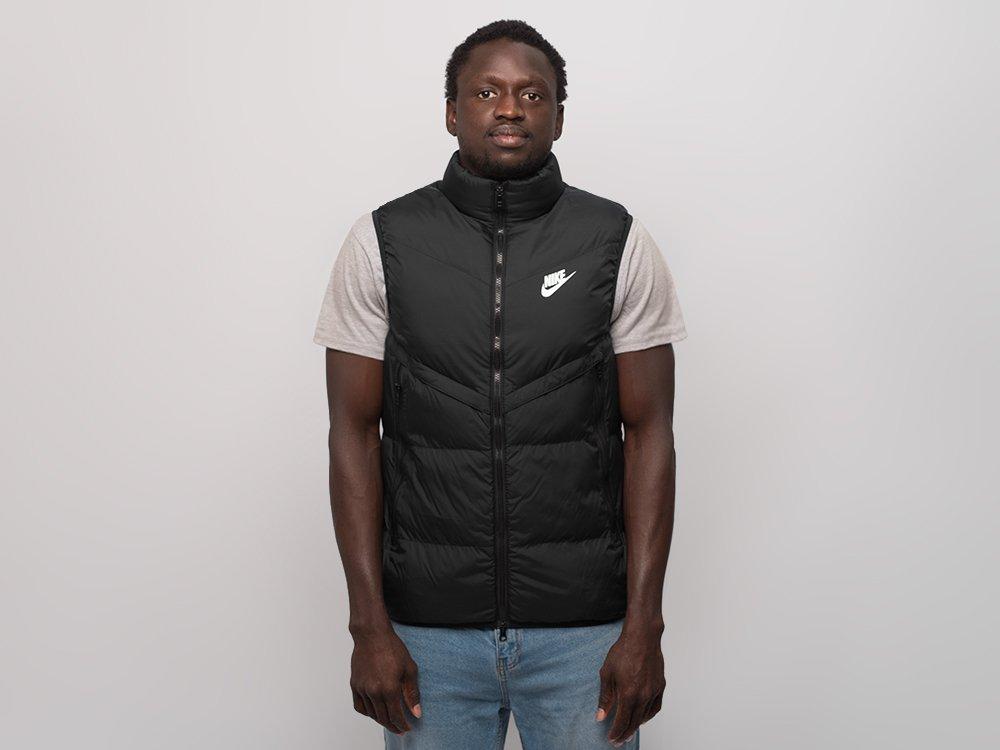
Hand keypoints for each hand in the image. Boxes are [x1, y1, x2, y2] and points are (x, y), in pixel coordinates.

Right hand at [350, 626, 421, 734]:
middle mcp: (374, 691)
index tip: (408, 728)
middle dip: (393, 726)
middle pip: (383, 718)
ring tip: (390, 721)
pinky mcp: (354, 685)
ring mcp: (362, 689)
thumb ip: (412, 693)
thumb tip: (416, 712)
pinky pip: (360, 706)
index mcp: (389, 688)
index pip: (396, 715)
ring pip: (371, 714)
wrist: (372, 635)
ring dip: (381, 720)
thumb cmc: (392, 648)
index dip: (403, 725)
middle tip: (401, 729)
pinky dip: (368, 712)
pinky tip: (375, 712)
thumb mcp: (409, 669)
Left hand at [595, 622, 665, 745]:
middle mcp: (643, 695)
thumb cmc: (623, 652)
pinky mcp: (660, 686)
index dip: (616, 733)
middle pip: (634, 722)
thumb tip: (600, 716)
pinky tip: (642, 717)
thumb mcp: (607, 674)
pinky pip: (655, 707)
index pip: (622, 721)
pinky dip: (648, 715)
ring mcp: (654, 691)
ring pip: (645, 716)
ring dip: (636, 726)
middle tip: (618, 741)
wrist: (642, 637)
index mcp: (628, 693)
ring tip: (629, 731)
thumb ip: (605, 698)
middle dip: (625, 734)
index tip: (611, 739)